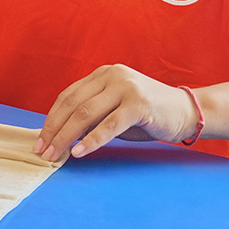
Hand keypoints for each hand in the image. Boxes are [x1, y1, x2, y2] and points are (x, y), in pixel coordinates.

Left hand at [33, 64, 201, 160]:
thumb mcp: (115, 110)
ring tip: (55, 155)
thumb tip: (63, 135)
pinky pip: (108, 125)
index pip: (68, 96)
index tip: (41, 139)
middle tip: (42, 151)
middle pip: (73, 105)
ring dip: (66, 137)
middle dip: (54, 130)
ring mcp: (126, 87)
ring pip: (86, 114)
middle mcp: (112, 75)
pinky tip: (79, 152)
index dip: (52, 119)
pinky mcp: (138, 103)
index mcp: (103, 74)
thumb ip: (92, 116)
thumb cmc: (148, 114)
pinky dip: (91, 140)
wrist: (187, 111)